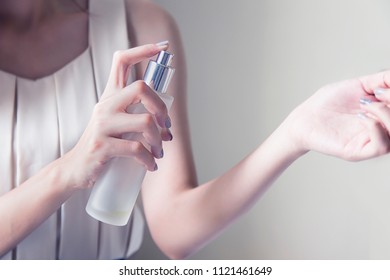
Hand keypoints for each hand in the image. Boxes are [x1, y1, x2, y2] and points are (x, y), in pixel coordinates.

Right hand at [63, 43, 171, 188]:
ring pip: (145, 122)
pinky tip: (151, 164)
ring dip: (159, 140)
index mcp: (110, 96)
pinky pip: (136, 149)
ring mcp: (103, 125)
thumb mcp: (115, 122)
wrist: (76, 169)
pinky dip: (149, 159)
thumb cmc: (103, 144)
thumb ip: (134, 114)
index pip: (121, 61)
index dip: (142, 50)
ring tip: (159, 152)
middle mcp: (105, 105)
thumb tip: (166, 119)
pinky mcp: (102, 146)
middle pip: (141, 88)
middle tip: (166, 127)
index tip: (162, 47)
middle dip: (161, 108)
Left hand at [284, 71, 389, 160]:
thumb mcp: (357, 85)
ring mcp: (369, 141)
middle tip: (379, 93)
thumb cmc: (326, 103)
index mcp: (382, 114)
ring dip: (386, 113)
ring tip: (365, 104)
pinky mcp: (358, 151)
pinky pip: (382, 146)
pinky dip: (376, 128)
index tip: (379, 88)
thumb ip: (381, 80)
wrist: (303, 118)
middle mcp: (380, 129)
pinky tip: (362, 117)